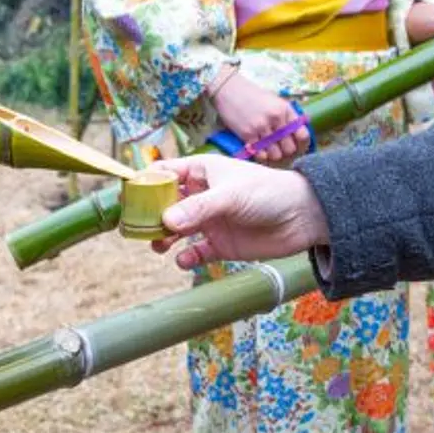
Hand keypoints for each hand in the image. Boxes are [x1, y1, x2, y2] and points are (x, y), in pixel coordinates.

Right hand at [149, 155, 328, 269]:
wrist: (304, 217)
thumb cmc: (269, 192)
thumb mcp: (230, 195)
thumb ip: (199, 208)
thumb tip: (166, 222)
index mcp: (202, 172)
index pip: (167, 172)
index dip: (147, 182)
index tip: (130, 196)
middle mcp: (203, 196)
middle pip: (166, 204)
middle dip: (151, 215)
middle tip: (139, 229)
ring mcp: (211, 220)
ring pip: (177, 229)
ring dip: (164, 238)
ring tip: (160, 246)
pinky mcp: (221, 244)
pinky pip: (196, 252)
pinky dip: (186, 257)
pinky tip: (184, 260)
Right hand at [210, 72, 309, 163]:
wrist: (229, 90)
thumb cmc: (252, 95)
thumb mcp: (275, 100)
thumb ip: (287, 116)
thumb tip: (298, 133)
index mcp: (285, 110)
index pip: (303, 135)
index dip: (302, 145)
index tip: (297, 147)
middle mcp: (276, 119)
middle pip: (289, 148)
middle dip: (286, 152)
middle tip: (280, 150)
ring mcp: (261, 127)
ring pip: (275, 155)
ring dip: (273, 155)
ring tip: (269, 151)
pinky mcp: (247, 134)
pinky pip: (260, 154)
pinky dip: (260, 155)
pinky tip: (258, 150)